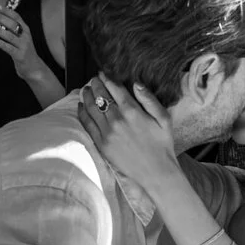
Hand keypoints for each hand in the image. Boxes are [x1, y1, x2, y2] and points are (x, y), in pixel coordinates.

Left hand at [0, 3, 48, 81]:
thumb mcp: (21, 38)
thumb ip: (13, 29)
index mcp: (26, 30)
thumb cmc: (24, 51)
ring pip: (10, 36)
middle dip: (1, 17)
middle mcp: (25, 36)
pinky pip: (10, 49)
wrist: (34, 68)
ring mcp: (23, 46)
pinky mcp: (20, 56)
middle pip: (13, 24)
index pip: (16, 17)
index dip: (7, 11)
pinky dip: (2, 44)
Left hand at [77, 74, 183, 193]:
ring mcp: (106, 132)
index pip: (114, 88)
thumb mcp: (163, 119)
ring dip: (87, 95)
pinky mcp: (101, 144)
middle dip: (95, 84)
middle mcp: (117, 119)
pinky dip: (82, 112)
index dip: (107, 77)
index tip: (103, 72)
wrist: (155, 172)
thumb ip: (149, 99)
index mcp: (132, 111)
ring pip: (91, 107)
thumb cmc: (162, 144)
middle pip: (100, 95)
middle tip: (94, 79)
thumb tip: (136, 83)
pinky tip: (81, 106)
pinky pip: (87, 124)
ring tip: (86, 89)